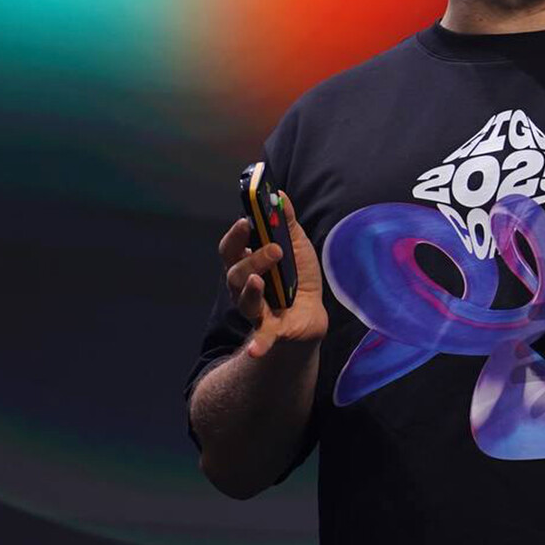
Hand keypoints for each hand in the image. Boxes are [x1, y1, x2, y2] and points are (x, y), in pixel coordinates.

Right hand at [217, 189, 326, 359]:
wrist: (313, 313)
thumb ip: (286, 221)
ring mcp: (255, 310)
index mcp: (247, 263)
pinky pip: (261, 338)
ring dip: (251, 290)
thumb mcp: (296, 245)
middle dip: (253, 259)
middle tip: (275, 249)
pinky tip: (254, 351)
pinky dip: (257, 345)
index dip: (236, 235)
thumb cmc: (298, 276)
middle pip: (236, 272)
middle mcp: (244, 287)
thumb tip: (279, 193)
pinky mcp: (271, 330)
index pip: (231, 248)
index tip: (247, 221)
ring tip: (261, 280)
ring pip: (244, 300)